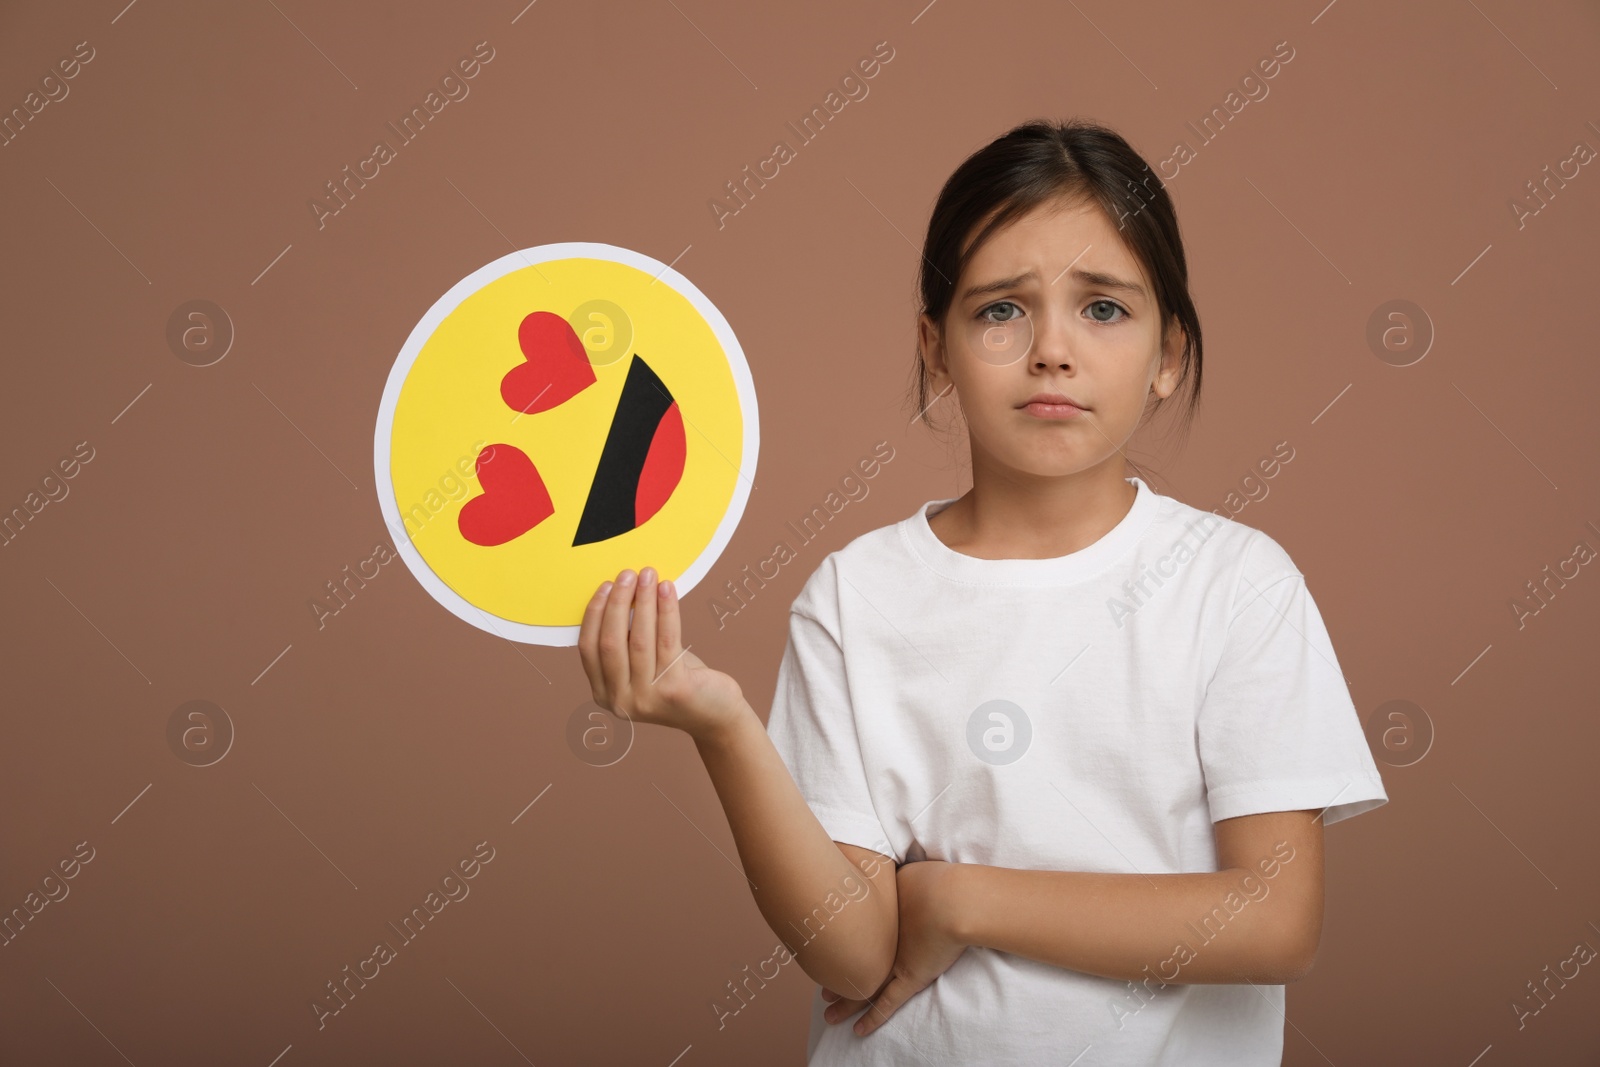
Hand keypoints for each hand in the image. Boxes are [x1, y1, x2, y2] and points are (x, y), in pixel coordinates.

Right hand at [578, 567, 744, 741]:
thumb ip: (625, 642)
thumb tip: (620, 592)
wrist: (714, 713)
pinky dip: (666, 610)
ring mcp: (647, 698)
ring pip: (639, 639)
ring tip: (648, 575)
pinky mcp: (674, 690)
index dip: (594, 614)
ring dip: (643, 601)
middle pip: (610, 643)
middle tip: (627, 574)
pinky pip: (667, 640)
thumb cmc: (676, 681)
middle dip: (617, 603)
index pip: (588, 648)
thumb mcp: (642, 666)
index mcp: (604, 695)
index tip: (604, 586)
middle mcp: (620, 701)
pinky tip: (667, 590)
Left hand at [820, 859, 966, 1036]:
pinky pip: (886, 1004)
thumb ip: (894, 878)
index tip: (825, 953)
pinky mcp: (910, 979)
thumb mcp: (905, 874)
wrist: (952, 900)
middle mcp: (879, 944)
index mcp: (878, 919)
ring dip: (845, 1004)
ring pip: (863, 990)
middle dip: (835, 979)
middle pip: (852, 966)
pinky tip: (858, 1031)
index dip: (838, 949)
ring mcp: (893, 964)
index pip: (853, 938)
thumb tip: (883, 868)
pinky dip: (872, 1018)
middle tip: (821, 990)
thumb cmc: (933, 882)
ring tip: (828, 1014)